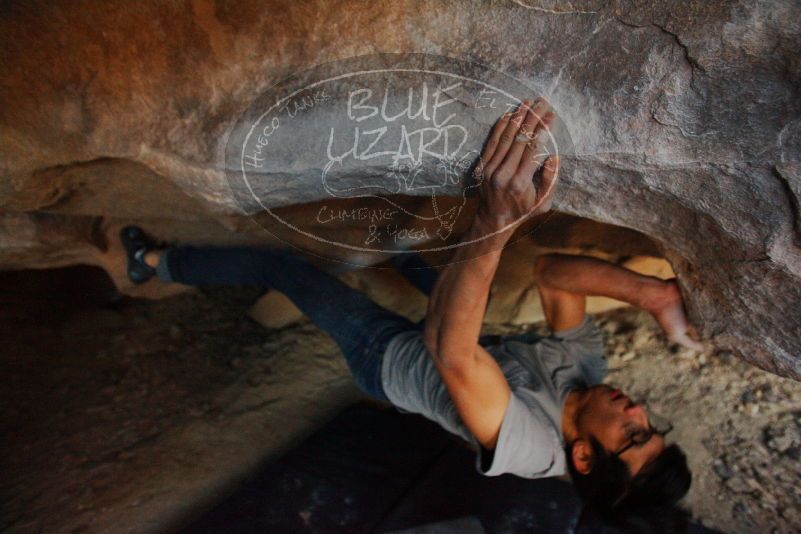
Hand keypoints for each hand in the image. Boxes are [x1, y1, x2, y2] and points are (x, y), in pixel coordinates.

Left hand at [473, 98, 559, 229]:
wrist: (493, 219)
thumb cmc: (523, 210)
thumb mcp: (543, 203)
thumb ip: (550, 181)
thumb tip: (554, 156)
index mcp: (520, 182)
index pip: (533, 149)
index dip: (543, 130)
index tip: (551, 115)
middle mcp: (503, 174)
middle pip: (520, 139)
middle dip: (532, 118)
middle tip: (541, 102)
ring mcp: (491, 169)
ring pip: (506, 137)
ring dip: (517, 118)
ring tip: (527, 103)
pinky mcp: (482, 166)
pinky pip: (492, 142)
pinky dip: (500, 127)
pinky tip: (509, 114)